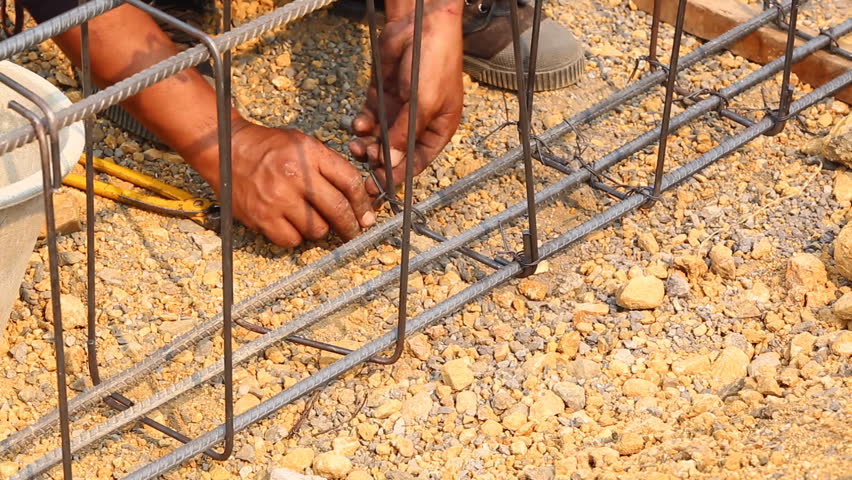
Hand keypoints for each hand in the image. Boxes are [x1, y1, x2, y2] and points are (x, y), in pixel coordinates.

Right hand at [223, 124, 374, 246]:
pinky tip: (290, 224)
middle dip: (350, 226)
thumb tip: (358, 197)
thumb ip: (329, 166)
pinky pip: (292, 240)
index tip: (367, 217)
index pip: (349, 182)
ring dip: (319, 229)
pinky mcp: (262, 217)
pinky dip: (295, 237)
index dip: (363, 204)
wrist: (226, 149)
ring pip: (316, 229)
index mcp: (310, 154)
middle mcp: (295, 176)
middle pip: (337, 210)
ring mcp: (277, 198)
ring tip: (310, 219)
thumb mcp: (303, 144)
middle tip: (354, 233)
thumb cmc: (269, 148)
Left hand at [349, 0, 463, 195]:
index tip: (379, 189)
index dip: (399, 176)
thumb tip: (390, 166)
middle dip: (378, 160)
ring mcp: (399, 109)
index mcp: (438, 129)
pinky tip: (359, 126)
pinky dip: (362, 125)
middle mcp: (418, 123)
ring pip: (379, 137)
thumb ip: (403, 136)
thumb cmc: (434, 62)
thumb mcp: (423, 104)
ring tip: (358, 145)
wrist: (420, 23)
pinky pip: (369, 118)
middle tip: (364, 163)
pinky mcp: (382, 95)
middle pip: (395, 152)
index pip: (417, 162)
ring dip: (367, 145)